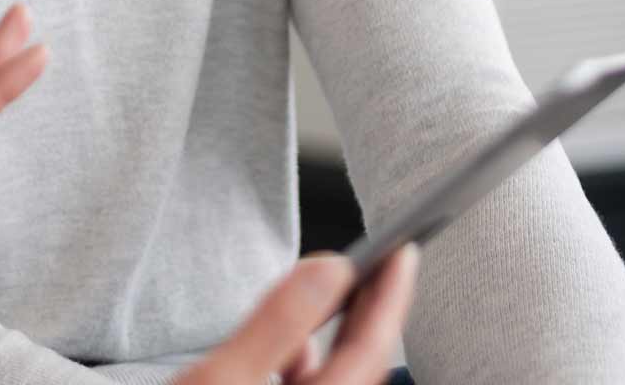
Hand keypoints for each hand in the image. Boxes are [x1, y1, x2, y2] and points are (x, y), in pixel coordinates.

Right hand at [176, 243, 419, 384]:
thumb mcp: (221, 380)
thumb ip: (278, 323)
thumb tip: (328, 270)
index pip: (370, 352)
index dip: (390, 297)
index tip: (403, 253)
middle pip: (362, 369)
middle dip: (373, 313)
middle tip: (385, 262)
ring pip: (339, 383)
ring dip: (341, 338)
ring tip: (339, 294)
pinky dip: (309, 364)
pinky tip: (294, 348)